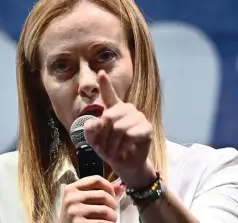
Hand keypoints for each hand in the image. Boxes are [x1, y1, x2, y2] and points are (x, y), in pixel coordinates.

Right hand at [59, 175, 118, 222]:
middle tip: (112, 210)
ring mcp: (74, 212)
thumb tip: (119, 185)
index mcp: (71, 189)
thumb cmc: (76, 216)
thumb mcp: (82, 201)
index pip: (96, 179)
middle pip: (103, 195)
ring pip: (105, 210)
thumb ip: (99, 191)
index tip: (112, 195)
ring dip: (112, 216)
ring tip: (110, 219)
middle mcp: (71, 199)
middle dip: (113, 204)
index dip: (109, 187)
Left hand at [84, 70, 155, 187]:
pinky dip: (122, 146)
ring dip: (111, 144)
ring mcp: (138, 117)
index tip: (101, 72)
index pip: (109, 94)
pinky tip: (122, 151)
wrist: (124, 164)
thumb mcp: (93, 139)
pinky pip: (130, 135)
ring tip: (111, 152)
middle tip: (101, 148)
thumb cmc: (109, 148)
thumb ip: (90, 128)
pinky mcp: (147, 128)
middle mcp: (127, 109)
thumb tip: (97, 122)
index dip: (105, 83)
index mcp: (113, 109)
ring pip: (119, 127)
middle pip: (108, 117)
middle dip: (102, 135)